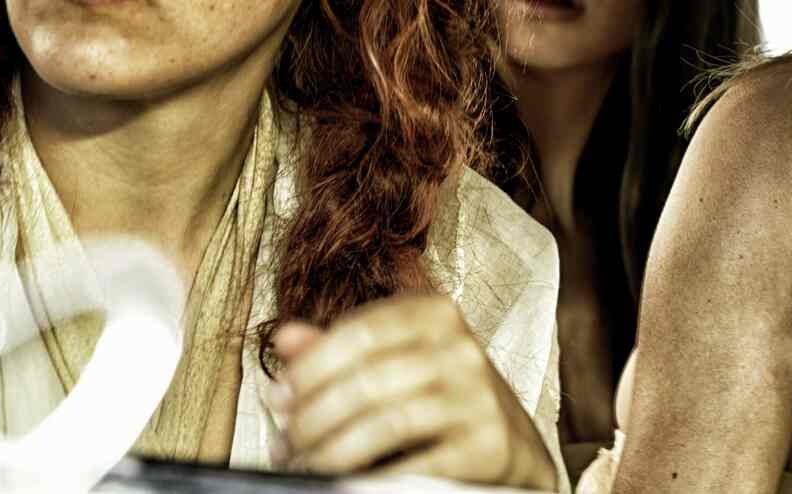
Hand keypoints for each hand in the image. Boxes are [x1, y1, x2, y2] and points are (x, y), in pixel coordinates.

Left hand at [267, 293, 556, 489]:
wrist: (512, 444)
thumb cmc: (443, 396)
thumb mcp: (398, 359)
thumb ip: (342, 348)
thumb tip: (285, 338)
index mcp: (436, 314)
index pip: (359, 332)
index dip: (310, 368)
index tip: (279, 397)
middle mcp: (461, 348)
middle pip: (367, 380)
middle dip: (313, 418)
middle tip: (286, 444)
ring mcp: (478, 396)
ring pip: (386, 422)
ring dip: (332, 452)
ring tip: (306, 466)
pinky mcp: (488, 444)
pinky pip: (417, 464)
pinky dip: (372, 479)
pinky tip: (345, 484)